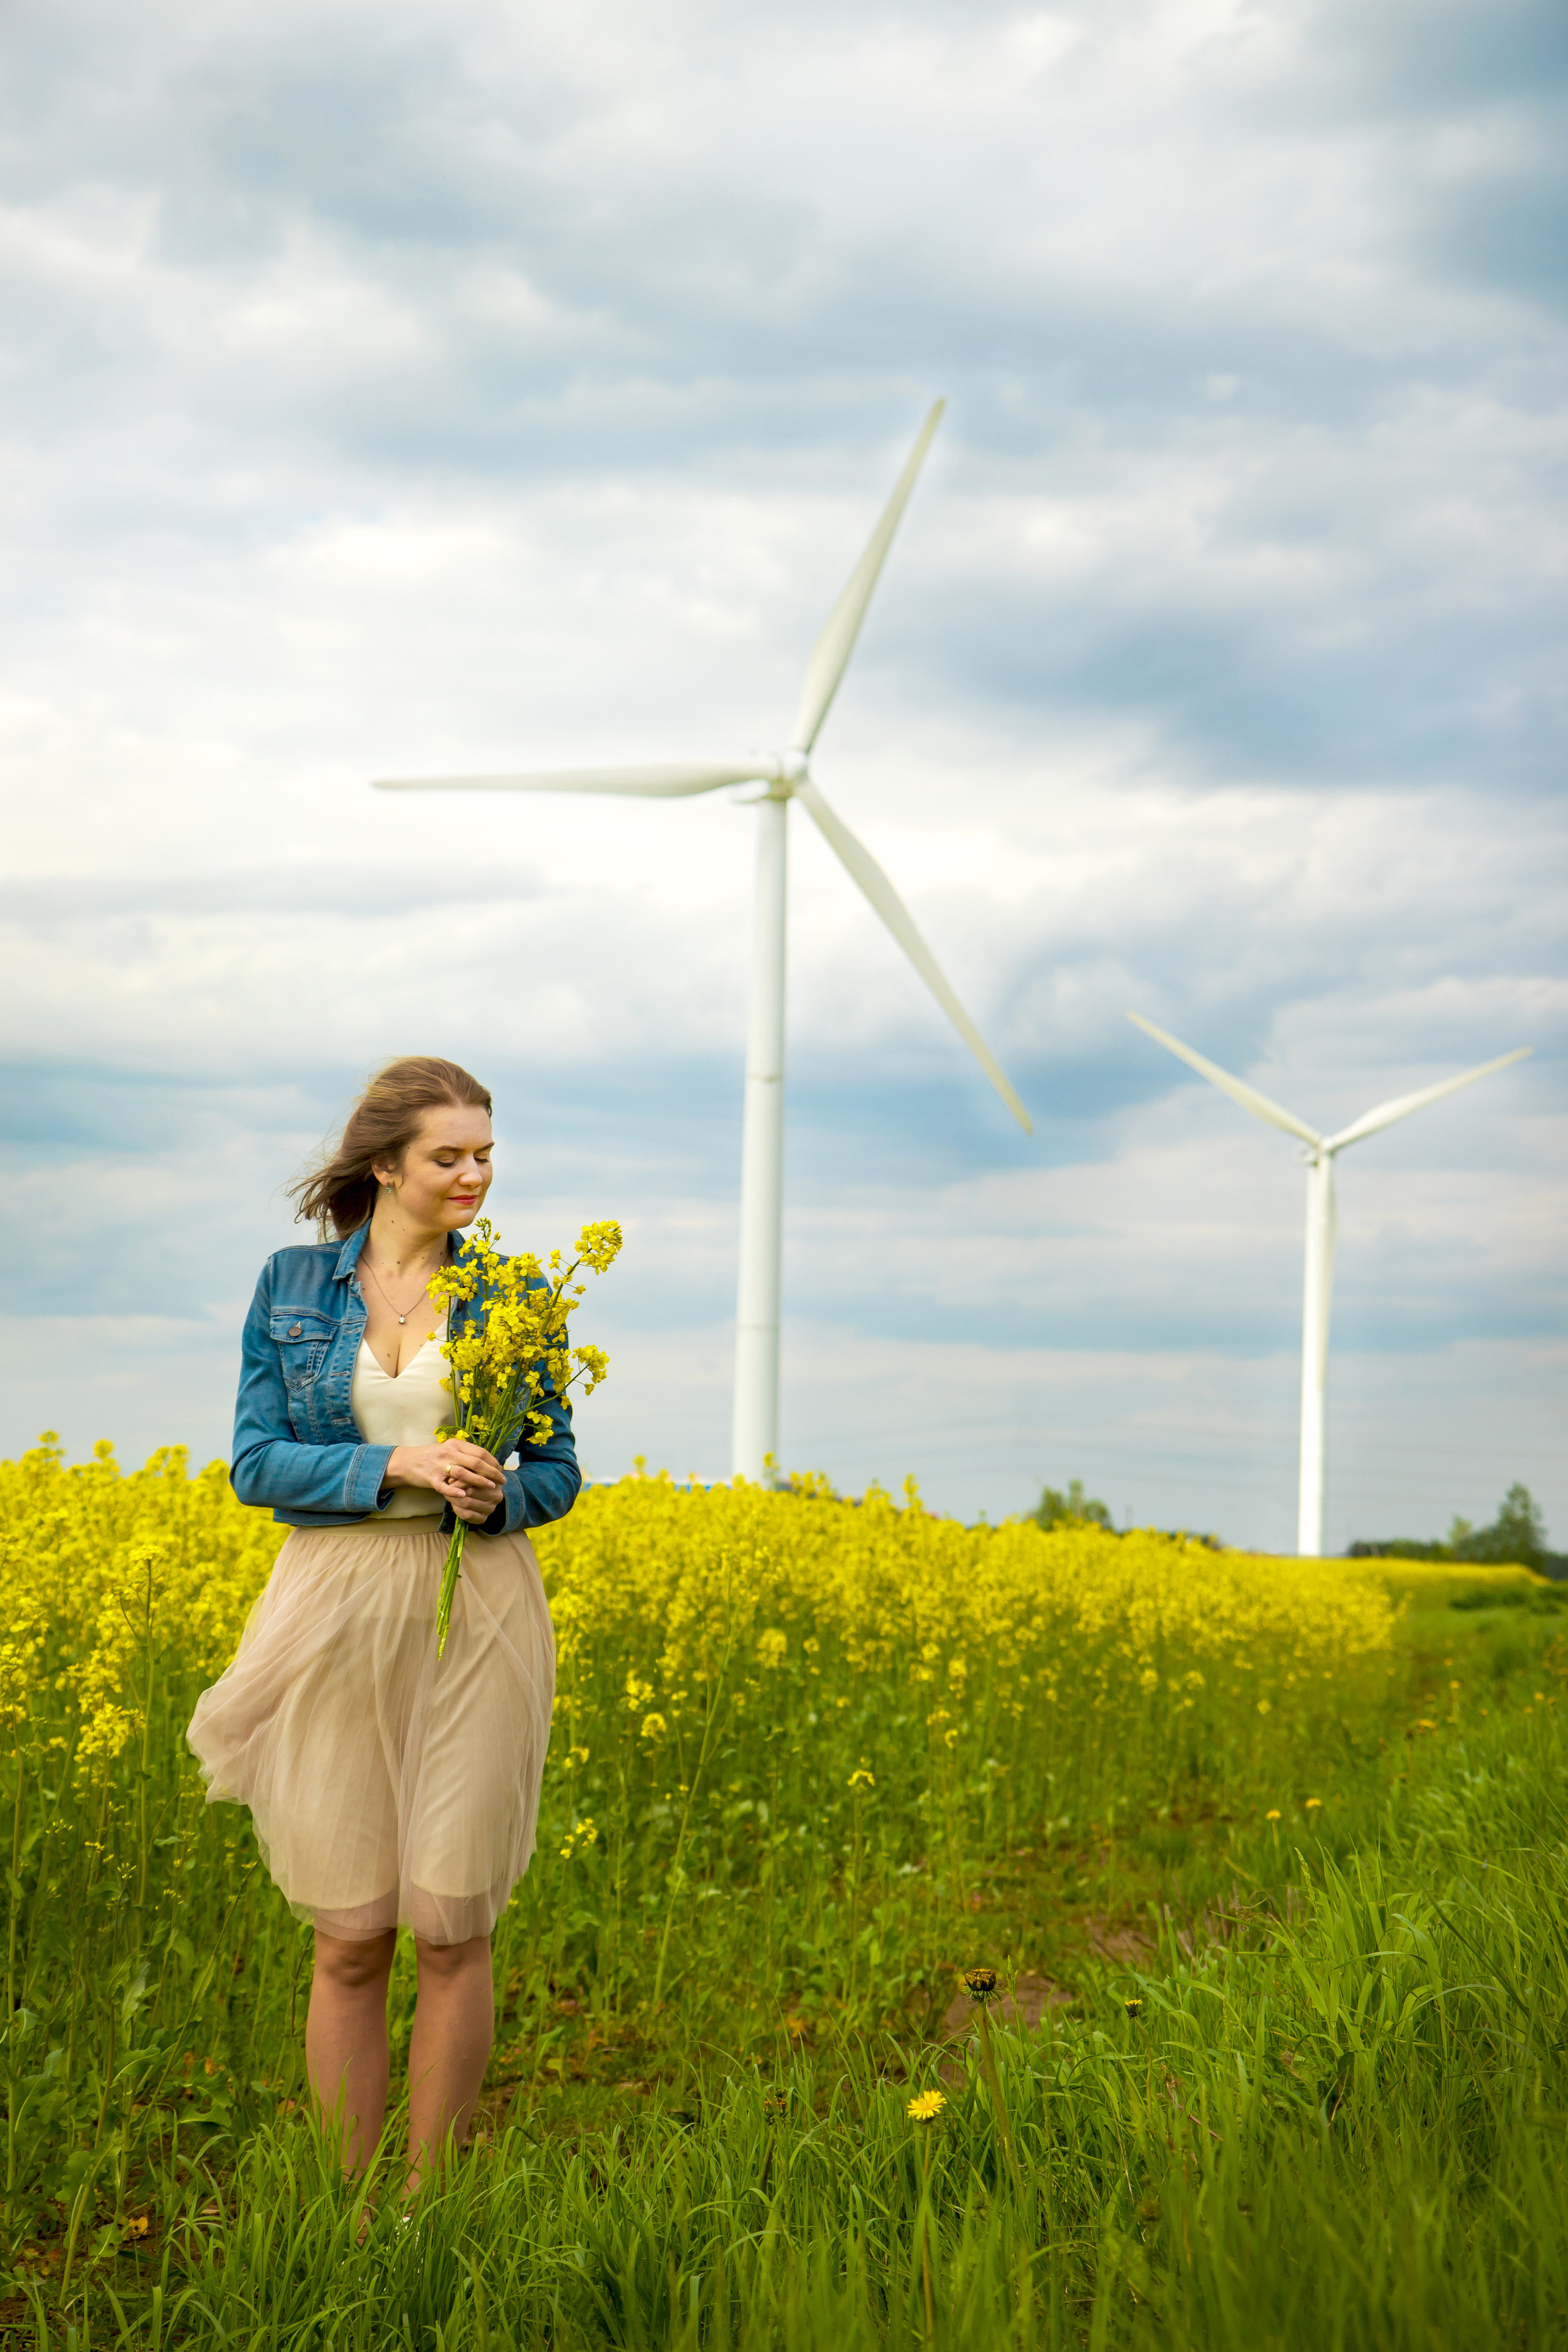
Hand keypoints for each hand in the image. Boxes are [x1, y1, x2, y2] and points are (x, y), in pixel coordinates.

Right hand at [385, 1439, 506, 1525]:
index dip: (493, 1462)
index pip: (480, 1452)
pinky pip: (444, 1486)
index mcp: (455, 1444)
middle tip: (502, 1481)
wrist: (407, 1461)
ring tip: (492, 1487)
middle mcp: (448, 1453)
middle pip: (475, 1462)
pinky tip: (465, 1495)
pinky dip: (455, 1491)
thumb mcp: (449, 1448)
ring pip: (463, 1473)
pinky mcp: (431, 1478)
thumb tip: (487, 1460)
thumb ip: (465, 1452)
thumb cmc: (432, 1456)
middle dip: (492, 1472)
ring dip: (479, 1481)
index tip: (501, 1470)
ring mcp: (439, 1466)